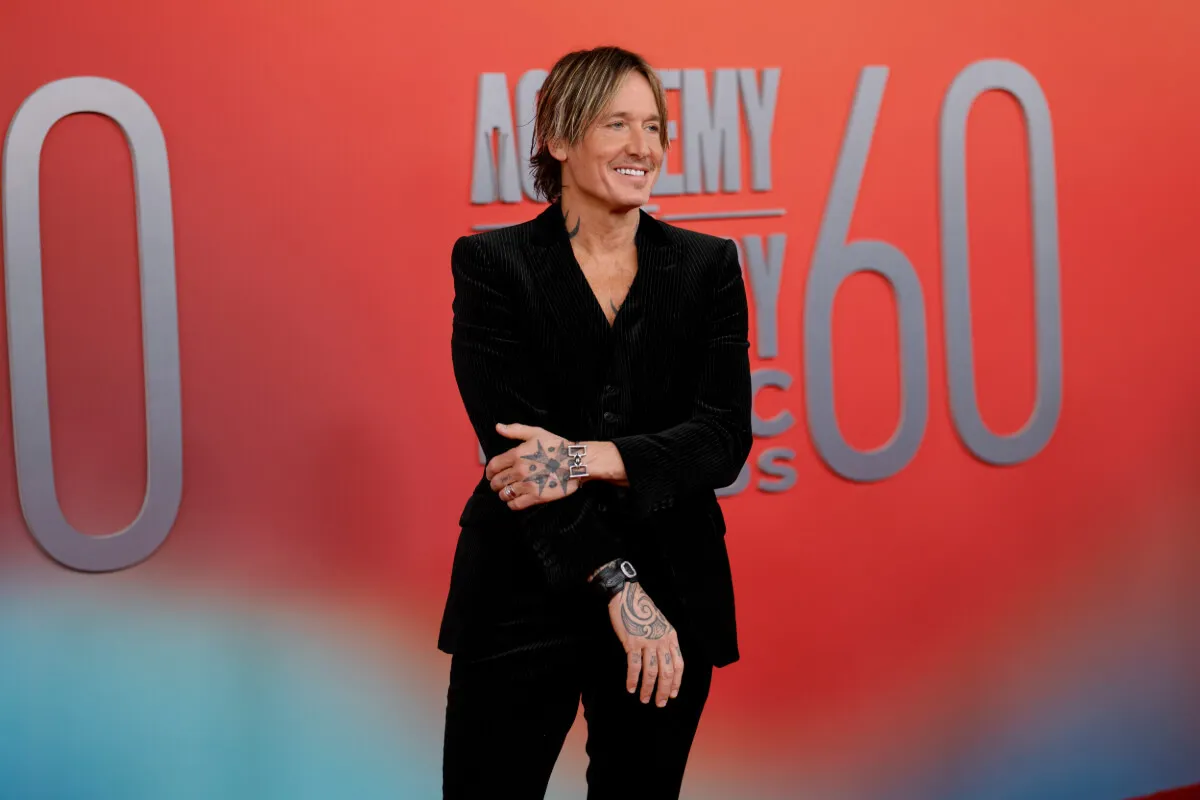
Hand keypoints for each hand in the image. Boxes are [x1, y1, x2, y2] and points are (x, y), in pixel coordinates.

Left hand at [486, 423, 584, 509]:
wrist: (577, 462)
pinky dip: (512, 503)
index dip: (489, 472)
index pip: (493, 467)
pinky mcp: (536, 497)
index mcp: (517, 454)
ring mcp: (527, 484)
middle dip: (495, 484)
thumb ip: (515, 430)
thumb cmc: (558, 446)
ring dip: (504, 494)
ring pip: (504, 494)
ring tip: (509, 492)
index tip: (491, 475)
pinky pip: (515, 504)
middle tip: (499, 485)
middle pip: (497, 482)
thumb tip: (498, 427)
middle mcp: (519, 470)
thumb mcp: (536, 433)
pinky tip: (516, 499)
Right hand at [607, 582, 683, 706]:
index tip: (673, 695)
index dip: (677, 682)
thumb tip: (661, 662)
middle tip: (659, 703)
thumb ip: (663, 642)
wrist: (627, 596)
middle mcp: (662, 641)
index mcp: (671, 636)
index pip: (679, 664)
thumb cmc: (642, 610)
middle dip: (664, 691)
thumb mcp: (660, 624)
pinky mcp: (633, 643)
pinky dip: (633, 679)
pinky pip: (635, 666)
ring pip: (651, 672)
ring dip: (648, 689)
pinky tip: (631, 688)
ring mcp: (648, 642)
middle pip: (667, 672)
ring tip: (644, 699)